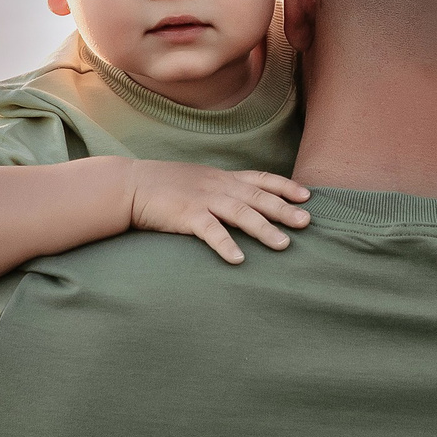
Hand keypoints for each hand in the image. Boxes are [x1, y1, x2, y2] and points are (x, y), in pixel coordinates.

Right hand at [124, 164, 311, 263]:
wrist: (130, 185)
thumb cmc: (163, 185)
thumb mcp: (198, 180)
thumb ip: (220, 188)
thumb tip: (241, 200)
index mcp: (222, 177)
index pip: (261, 179)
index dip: (285, 187)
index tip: (307, 196)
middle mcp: (218, 186)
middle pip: (258, 197)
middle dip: (284, 209)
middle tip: (307, 222)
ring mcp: (203, 200)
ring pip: (241, 213)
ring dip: (264, 229)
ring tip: (284, 244)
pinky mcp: (186, 215)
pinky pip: (210, 231)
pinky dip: (226, 245)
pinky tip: (239, 260)